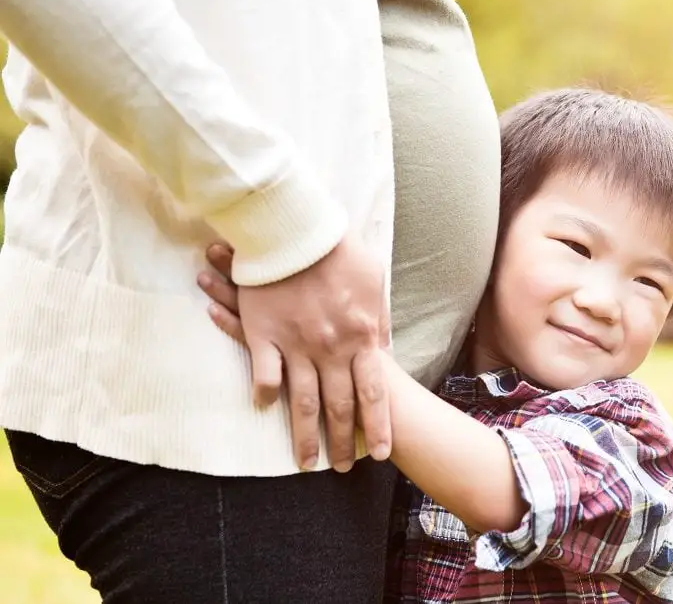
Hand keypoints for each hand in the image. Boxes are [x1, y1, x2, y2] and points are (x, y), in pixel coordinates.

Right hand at [198, 236, 390, 472]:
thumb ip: (377, 321)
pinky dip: (266, 396)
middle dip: (344, 442)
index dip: (380, 426)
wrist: (298, 229)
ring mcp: (297, 344)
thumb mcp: (373, 283)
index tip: (383, 453)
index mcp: (362, 336)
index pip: (375, 393)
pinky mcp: (265, 335)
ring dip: (305, 437)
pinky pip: (265, 376)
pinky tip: (266, 411)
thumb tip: (382, 349)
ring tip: (306, 463)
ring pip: (303, 403)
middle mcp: (331, 348)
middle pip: (340, 407)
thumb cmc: (340, 250)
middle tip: (342, 469)